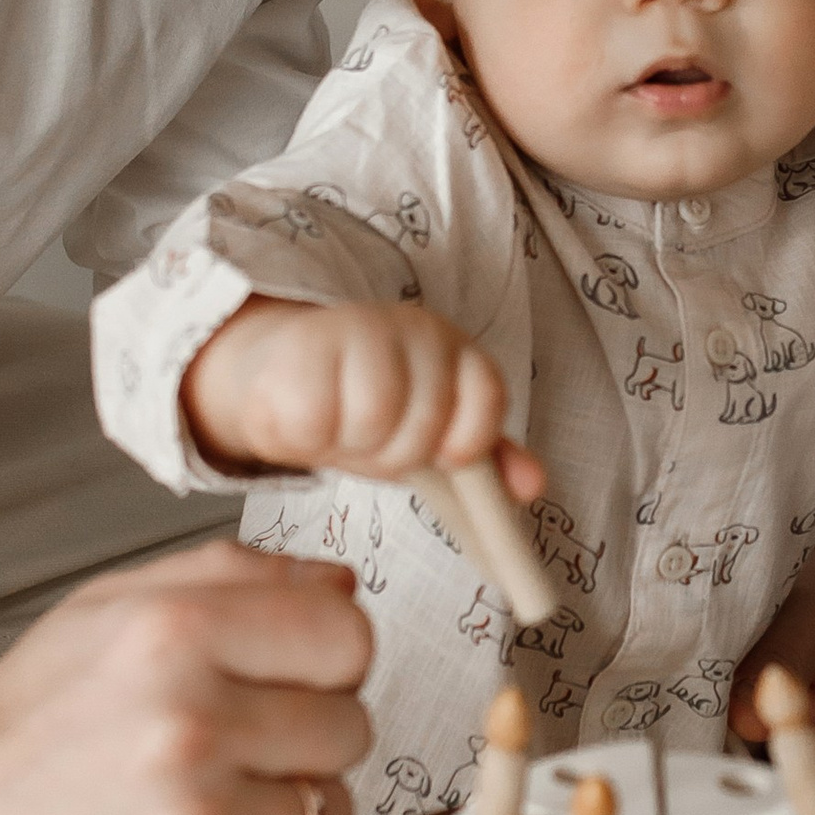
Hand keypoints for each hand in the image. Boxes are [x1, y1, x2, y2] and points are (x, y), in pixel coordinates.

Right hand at [0, 539, 372, 814]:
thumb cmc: (26, 731)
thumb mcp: (101, 613)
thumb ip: (228, 576)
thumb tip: (341, 581)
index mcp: (169, 633)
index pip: (347, 634)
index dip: (323, 660)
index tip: (283, 681)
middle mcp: (186, 725)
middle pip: (349, 726)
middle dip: (299, 740)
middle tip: (223, 753)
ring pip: (332, 812)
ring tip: (198, 812)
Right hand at [181, 297, 544, 498]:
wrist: (281, 372)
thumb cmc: (364, 408)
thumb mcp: (430, 436)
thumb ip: (485, 460)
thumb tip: (533, 486)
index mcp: (454, 349)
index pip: (487, 394)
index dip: (471, 438)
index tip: (448, 458)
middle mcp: (413, 329)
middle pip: (425, 420)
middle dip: (397, 452)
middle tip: (372, 440)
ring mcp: (358, 328)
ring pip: (372, 420)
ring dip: (350, 445)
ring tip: (338, 427)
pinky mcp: (301, 345)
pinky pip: (314, 422)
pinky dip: (306, 436)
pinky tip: (302, 418)